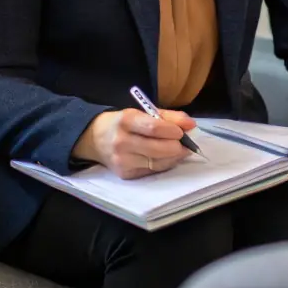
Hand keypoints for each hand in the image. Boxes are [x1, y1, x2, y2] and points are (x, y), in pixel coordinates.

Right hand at [73, 107, 194, 178]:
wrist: (96, 138)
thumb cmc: (124, 123)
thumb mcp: (142, 112)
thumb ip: (169, 116)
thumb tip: (191, 125)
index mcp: (126, 121)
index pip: (153, 127)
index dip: (172, 130)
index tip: (183, 131)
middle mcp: (122, 142)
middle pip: (157, 149)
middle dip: (177, 147)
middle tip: (186, 143)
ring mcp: (122, 161)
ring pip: (157, 163)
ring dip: (174, 157)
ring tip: (180, 150)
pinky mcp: (126, 175)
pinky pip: (152, 172)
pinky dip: (165, 165)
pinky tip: (167, 158)